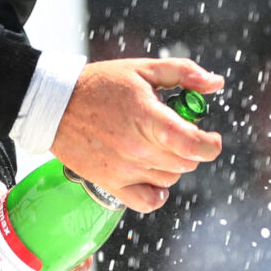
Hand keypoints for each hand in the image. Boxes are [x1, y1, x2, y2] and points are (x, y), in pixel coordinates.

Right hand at [50, 58, 224, 210]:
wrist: (55, 106)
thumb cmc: (100, 85)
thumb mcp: (143, 69)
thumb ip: (183, 73)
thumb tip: (215, 83)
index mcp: (147, 117)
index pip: (192, 144)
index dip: (210, 145)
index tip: (211, 139)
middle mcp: (136, 148)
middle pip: (186, 162)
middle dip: (190, 148)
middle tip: (175, 131)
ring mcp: (123, 169)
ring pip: (170, 178)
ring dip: (173, 164)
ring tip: (156, 145)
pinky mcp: (110, 183)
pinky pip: (147, 201)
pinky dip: (156, 193)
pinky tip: (152, 175)